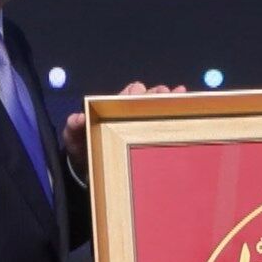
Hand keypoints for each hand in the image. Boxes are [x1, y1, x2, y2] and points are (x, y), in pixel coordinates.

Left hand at [62, 81, 186, 167]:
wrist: (91, 169)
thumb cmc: (84, 148)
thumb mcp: (75, 138)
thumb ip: (74, 127)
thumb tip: (78, 118)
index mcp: (113, 110)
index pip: (126, 97)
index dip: (133, 93)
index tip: (139, 92)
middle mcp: (130, 114)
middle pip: (147, 101)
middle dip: (155, 95)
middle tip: (164, 93)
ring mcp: (141, 126)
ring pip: (158, 110)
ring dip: (167, 102)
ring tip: (178, 96)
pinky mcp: (150, 139)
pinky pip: (164, 125)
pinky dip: (176, 114)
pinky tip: (187, 104)